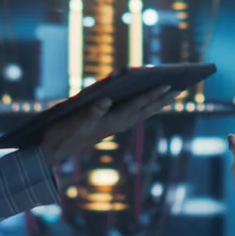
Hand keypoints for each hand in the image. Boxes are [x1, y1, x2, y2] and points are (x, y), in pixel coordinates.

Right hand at [38, 85, 177, 166]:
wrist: (54, 149)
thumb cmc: (64, 134)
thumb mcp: (75, 122)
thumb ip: (91, 112)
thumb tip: (107, 100)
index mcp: (112, 121)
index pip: (137, 105)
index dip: (153, 95)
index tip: (169, 86)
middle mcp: (116, 123)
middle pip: (145, 109)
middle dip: (162, 99)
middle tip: (180, 89)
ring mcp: (113, 124)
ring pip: (140, 112)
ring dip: (155, 103)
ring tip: (170, 94)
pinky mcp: (107, 124)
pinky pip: (129, 113)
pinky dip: (141, 105)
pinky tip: (146, 102)